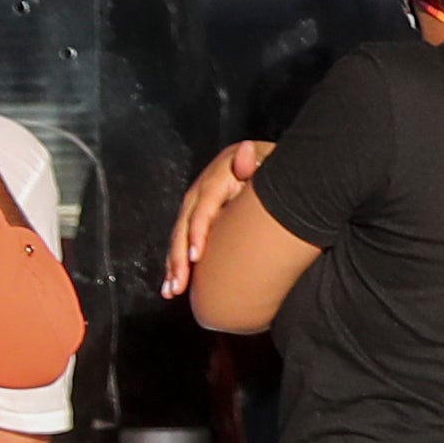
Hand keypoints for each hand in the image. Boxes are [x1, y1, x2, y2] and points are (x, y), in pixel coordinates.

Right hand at [161, 140, 271, 302]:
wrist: (267, 160)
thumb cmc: (271, 165)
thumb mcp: (267, 158)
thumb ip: (254, 160)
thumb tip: (245, 152)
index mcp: (217, 177)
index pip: (203, 208)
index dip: (197, 231)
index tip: (196, 256)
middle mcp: (202, 191)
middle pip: (185, 225)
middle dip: (179, 256)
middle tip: (178, 284)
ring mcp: (198, 205)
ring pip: (180, 237)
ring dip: (174, 265)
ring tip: (171, 290)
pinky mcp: (198, 217)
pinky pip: (184, 241)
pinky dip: (177, 263)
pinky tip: (171, 285)